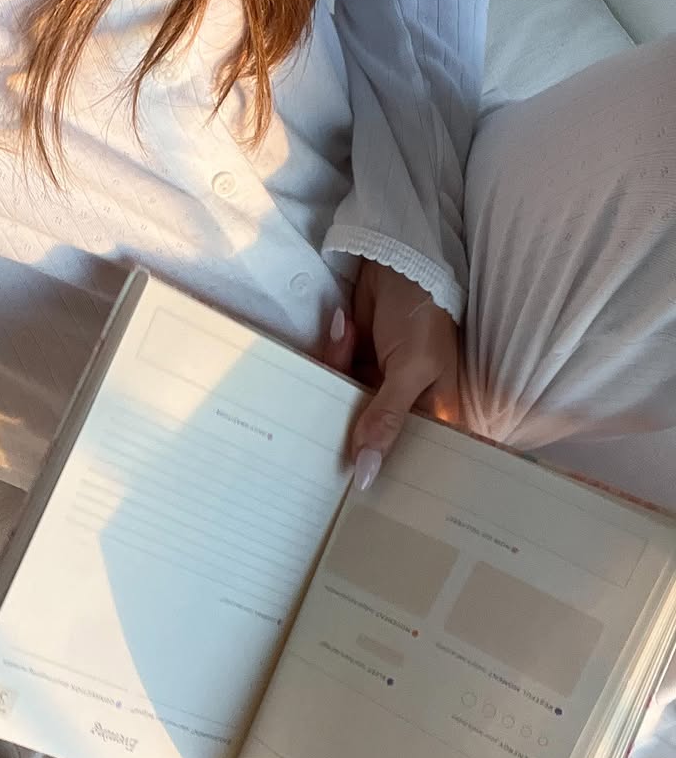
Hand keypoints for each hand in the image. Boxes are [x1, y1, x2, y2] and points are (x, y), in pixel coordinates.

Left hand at [322, 260, 459, 487]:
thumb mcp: (411, 369)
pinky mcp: (355, 365)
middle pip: (372, 440)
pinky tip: (345, 326)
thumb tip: (366, 474)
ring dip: (339, 371)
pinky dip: (334, 352)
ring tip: (350, 337)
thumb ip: (386, 420)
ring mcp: (378, 387)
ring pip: (343, 408)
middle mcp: (408, 407)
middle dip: (347, 430)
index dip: (385, 476)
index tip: (353, 497)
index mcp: (436, 416)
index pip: (412, 461)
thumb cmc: (422, 315)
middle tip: (319, 433)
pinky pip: (331, 378)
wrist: (397, 260)